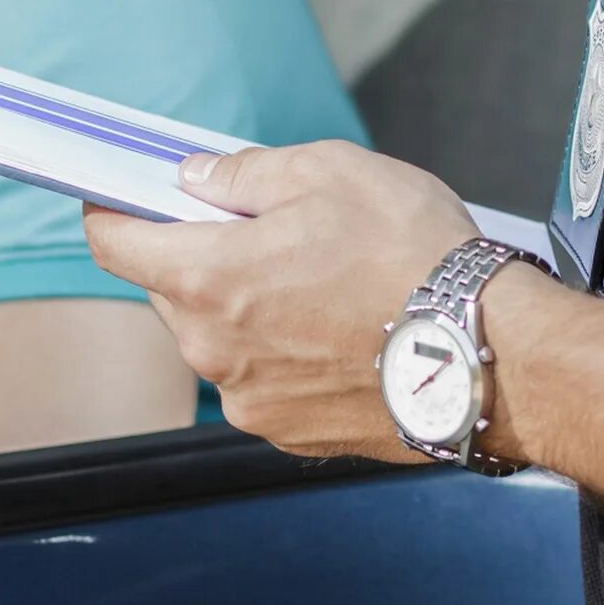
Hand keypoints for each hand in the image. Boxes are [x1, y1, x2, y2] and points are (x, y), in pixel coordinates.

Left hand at [82, 141, 480, 460]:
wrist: (491, 356)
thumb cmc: (413, 255)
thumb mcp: (329, 171)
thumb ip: (243, 171)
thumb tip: (197, 177)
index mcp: (208, 278)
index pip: (113, 243)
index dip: (112, 209)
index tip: (121, 193)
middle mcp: (212, 350)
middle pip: (168, 290)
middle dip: (198, 254)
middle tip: (261, 228)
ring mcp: (248, 401)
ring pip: (215, 337)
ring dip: (243, 305)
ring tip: (319, 280)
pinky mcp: (287, 433)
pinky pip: (258, 379)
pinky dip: (279, 351)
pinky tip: (336, 327)